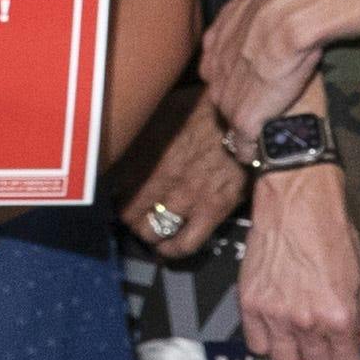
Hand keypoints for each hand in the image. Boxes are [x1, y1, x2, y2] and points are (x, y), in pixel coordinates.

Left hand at [119, 96, 248, 262]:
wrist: (248, 117)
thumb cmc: (206, 108)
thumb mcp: (164, 108)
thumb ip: (142, 130)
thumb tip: (125, 140)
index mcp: (144, 152)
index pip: (112, 184)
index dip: (111, 192)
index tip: (115, 193)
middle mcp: (160, 179)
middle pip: (128, 213)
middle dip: (127, 216)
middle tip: (132, 214)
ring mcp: (186, 197)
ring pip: (151, 232)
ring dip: (147, 233)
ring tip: (149, 230)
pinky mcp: (212, 211)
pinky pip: (185, 244)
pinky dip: (172, 251)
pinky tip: (167, 248)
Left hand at [200, 0, 322, 143]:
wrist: (286, 25)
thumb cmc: (277, 11)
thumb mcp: (249, 7)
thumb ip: (242, 16)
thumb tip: (248, 8)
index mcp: (214, 49)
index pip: (217, 72)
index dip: (236, 79)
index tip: (251, 83)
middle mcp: (213, 75)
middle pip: (221, 98)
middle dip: (238, 102)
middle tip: (262, 108)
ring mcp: (226, 100)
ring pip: (231, 122)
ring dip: (247, 126)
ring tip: (265, 134)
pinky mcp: (243, 121)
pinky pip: (243, 145)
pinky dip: (252, 150)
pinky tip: (263, 154)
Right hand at [237, 164, 359, 359]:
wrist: (296, 203)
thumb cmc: (333, 233)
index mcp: (339, 316)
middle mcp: (306, 322)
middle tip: (326, 349)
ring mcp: (275, 315)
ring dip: (296, 357)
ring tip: (300, 342)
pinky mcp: (250, 305)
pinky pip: (256, 345)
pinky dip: (268, 344)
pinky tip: (278, 330)